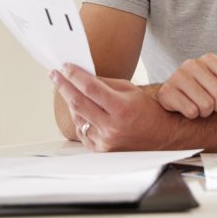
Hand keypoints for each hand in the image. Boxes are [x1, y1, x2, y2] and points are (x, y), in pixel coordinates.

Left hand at [51, 64, 180, 150]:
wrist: (161, 135)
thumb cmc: (147, 111)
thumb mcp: (130, 90)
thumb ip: (105, 83)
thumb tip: (82, 75)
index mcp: (121, 108)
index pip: (90, 88)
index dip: (74, 76)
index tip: (64, 67)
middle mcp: (112, 127)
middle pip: (78, 103)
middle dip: (63, 86)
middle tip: (54, 75)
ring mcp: (105, 141)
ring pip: (77, 117)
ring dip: (70, 102)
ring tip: (68, 90)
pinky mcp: (101, 150)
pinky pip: (81, 132)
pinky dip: (79, 119)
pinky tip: (80, 110)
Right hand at [156, 53, 216, 117]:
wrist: (172, 96)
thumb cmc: (202, 91)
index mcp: (209, 59)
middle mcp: (192, 64)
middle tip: (214, 107)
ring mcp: (177, 76)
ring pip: (206, 104)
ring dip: (206, 112)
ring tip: (200, 108)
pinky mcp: (166, 91)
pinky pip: (191, 111)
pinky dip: (193, 116)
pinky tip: (188, 108)